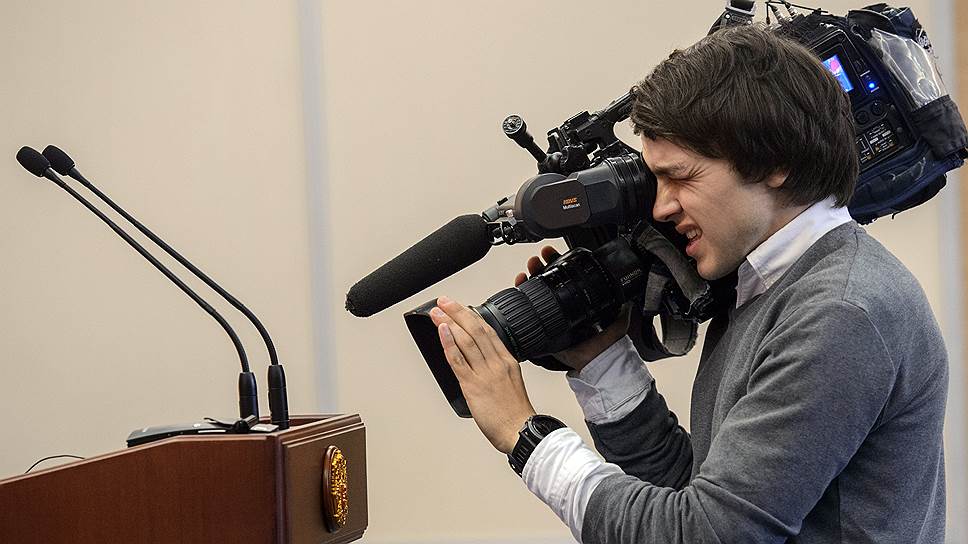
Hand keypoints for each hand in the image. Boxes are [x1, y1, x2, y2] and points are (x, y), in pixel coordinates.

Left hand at [429, 295, 536, 453]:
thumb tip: (479, 361)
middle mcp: (496, 363)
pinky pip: (458, 360)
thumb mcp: (512, 383)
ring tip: (437, 313)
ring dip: (449, 323)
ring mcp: (485, 373)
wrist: (519, 430)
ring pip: (466, 340)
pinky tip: (441, 332)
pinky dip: (448, 343)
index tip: (461, 307)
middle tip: (444, 301)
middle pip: (476, 330)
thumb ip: (497, 369)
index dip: (472, 316)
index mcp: (507, 361)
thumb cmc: (515, 413)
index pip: (488, 331)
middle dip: (458, 312)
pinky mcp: (473, 386)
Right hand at [516, 246, 630, 371]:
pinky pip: (528, 313)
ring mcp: (551, 316)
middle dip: (539, 266)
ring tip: (527, 270)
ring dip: (529, 277)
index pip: (565, 275)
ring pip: (535, 293)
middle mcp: (564, 306)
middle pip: (546, 280)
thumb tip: (629, 284)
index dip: (556, 262)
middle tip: (536, 260)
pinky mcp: (543, 328)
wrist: (598, 359)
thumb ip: (624, 301)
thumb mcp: (619, 315)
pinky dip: (520, 297)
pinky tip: (520, 285)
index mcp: (579, 300)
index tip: (551, 254)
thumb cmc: (608, 341)